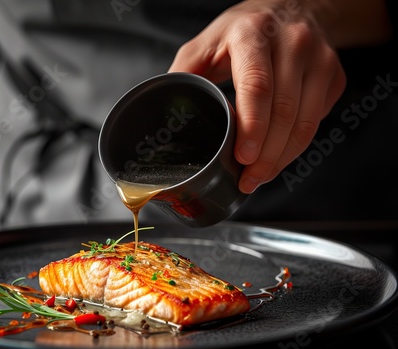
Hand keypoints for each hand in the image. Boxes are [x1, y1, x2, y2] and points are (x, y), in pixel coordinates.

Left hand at [168, 0, 346, 192]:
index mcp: (253, 34)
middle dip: (265, 156)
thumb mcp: (206, 43)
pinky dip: (295, 147)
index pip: (257, 86)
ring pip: (305, 123)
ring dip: (281, 158)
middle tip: (247, 180)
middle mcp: (293, 42)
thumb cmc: (243, 31)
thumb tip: (166, 115)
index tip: (243, 158)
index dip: (252, 127)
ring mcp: (319, 59)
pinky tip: (276, 157)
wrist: (291, 9)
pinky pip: (317, 122)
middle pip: (284, 111)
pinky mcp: (334, 76)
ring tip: (259, 177)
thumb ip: (185, 74)